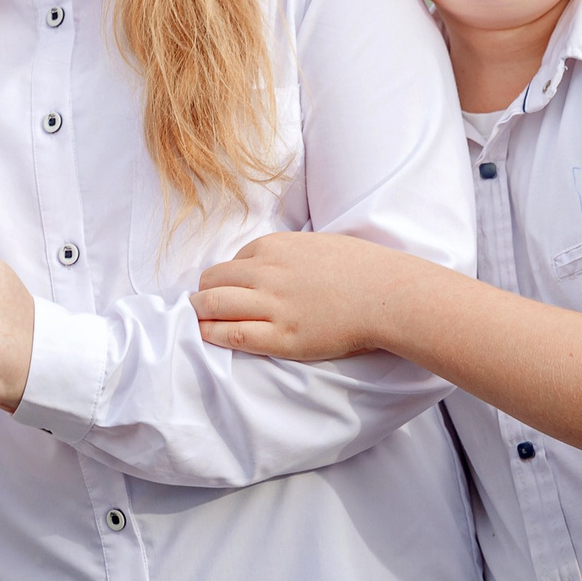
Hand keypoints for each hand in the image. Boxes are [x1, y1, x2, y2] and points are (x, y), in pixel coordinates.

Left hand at [191, 231, 422, 361]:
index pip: (233, 261)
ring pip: (215, 305)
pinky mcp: (282, 336)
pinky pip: (235, 335)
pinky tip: (205, 334)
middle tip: (198, 303)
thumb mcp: (316, 244)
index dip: (226, 277)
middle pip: (214, 281)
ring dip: (199, 312)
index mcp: (274, 247)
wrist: (386, 294)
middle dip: (202, 292)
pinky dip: (213, 333)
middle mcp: (266, 272)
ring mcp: (272, 305)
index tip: (225, 288)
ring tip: (196, 319)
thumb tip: (266, 263)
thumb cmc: (360, 267)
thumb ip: (286, 253)